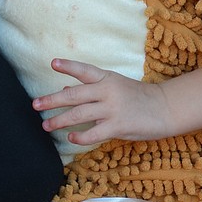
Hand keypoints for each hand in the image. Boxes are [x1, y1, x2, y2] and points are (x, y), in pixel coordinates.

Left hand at [32, 60, 201, 143]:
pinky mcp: (118, 126)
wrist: (166, 108)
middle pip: (74, 95)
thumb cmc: (138, 97)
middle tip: (36, 105)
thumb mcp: (116, 86)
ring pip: (79, 115)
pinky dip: (80, 137)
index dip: (68, 66)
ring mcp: (112, 109)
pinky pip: (94, 133)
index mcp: (107, 78)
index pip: (84, 70)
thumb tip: (64, 89)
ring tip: (46, 125)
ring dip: (60, 121)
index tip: (52, 63)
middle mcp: (108, 91)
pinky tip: (70, 138)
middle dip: (52, 100)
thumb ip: (92, 88)